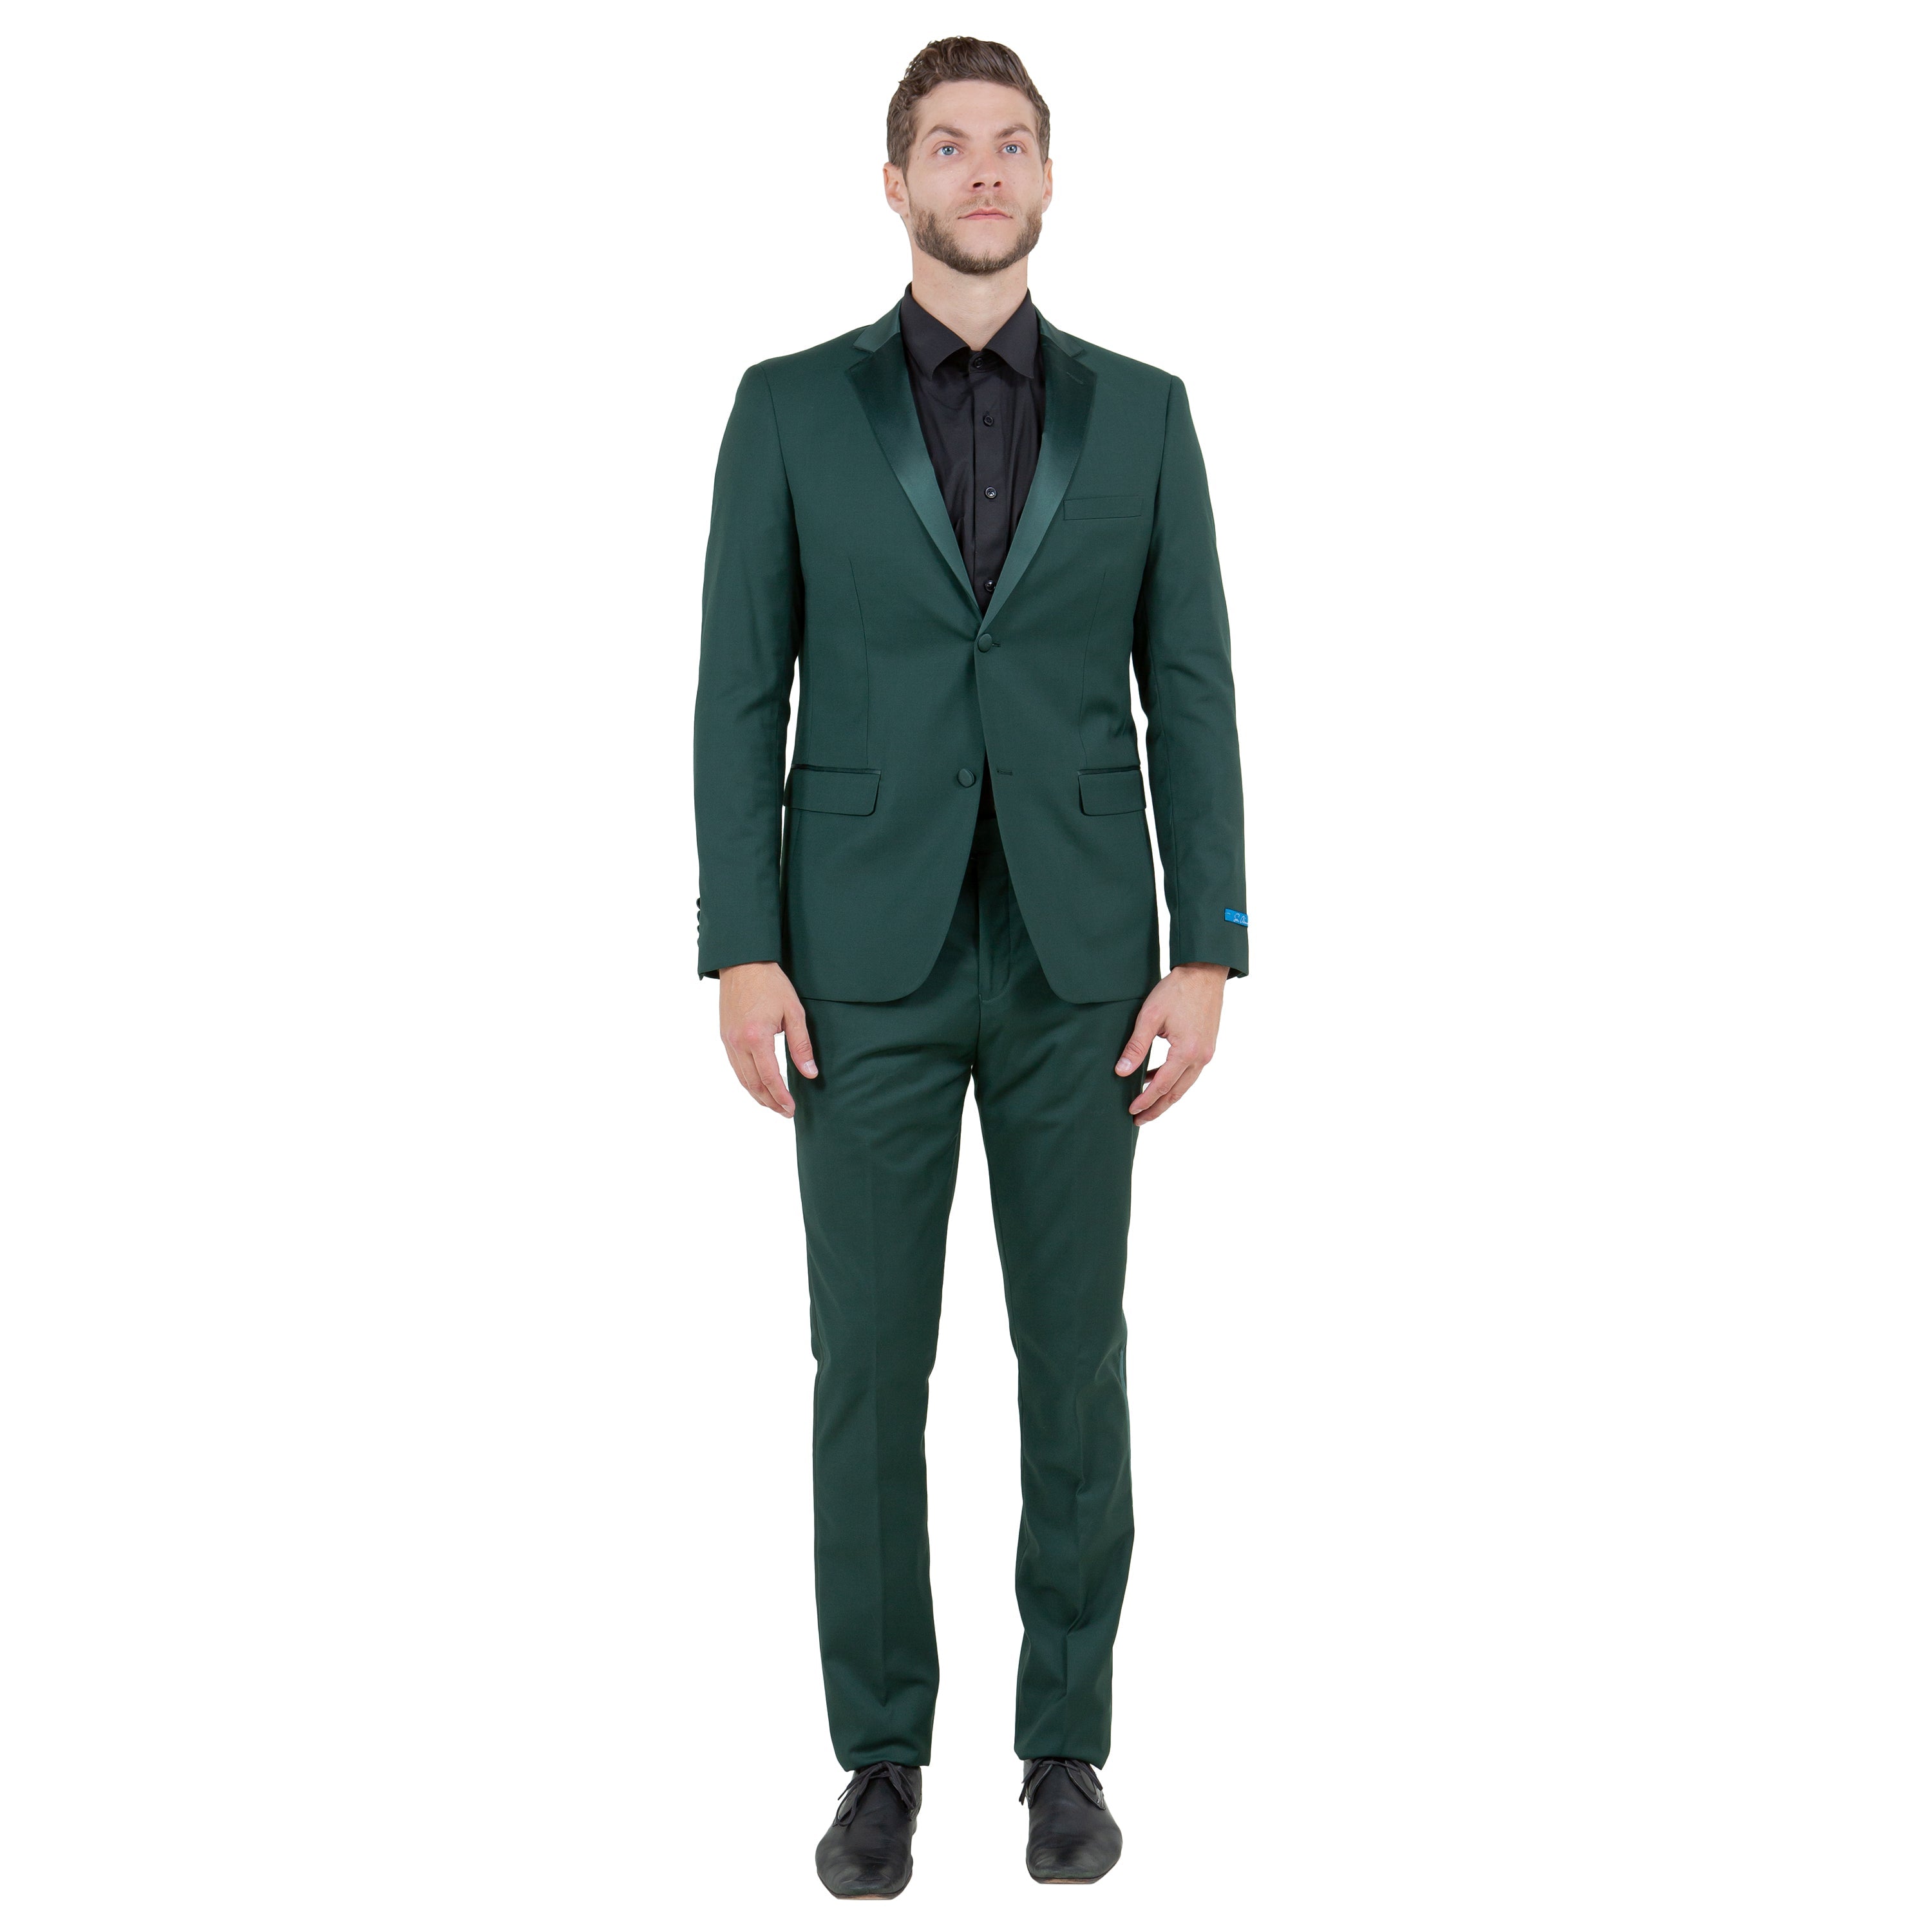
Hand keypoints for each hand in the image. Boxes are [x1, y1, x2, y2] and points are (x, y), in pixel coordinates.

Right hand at [718, 961, 816, 1116]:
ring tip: (773, 1105)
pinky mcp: (724, 1036)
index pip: (769, 1077)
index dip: (781, 1097)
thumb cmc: (771, 984)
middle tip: (785, 1112)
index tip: (791, 1109)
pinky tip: (758, 1086)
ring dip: (757, 1095)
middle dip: (770, 1102)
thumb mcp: (794, 1012)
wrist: (743, 963)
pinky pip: (735, 1067)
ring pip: (742, 1079)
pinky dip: (747, 1081)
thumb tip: (810, 1073)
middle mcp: (738, 1043)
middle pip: (753, 1084)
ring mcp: (728, 1041)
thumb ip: (801, 1045)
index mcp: (756, 1037)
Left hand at [1115, 962, 1228, 1123]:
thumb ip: (1136, 1046)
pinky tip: (1156, 1078)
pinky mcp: (1207, 1047)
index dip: (1145, 1101)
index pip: (1161, 1086)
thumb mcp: (1151, 1016)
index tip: (1131, 1111)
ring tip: (1146, 1104)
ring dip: (1165, 1096)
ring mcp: (1207, 1053)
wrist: (1204, 972)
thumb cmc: (1177, 990)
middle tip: (1139, 1120)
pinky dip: (1173, 1080)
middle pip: (1176, 1093)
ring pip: (1184, 1085)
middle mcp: (1201, 1058)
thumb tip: (1122, 1071)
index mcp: (1187, 1052)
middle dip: (1157, 1108)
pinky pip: (1189, 1072)